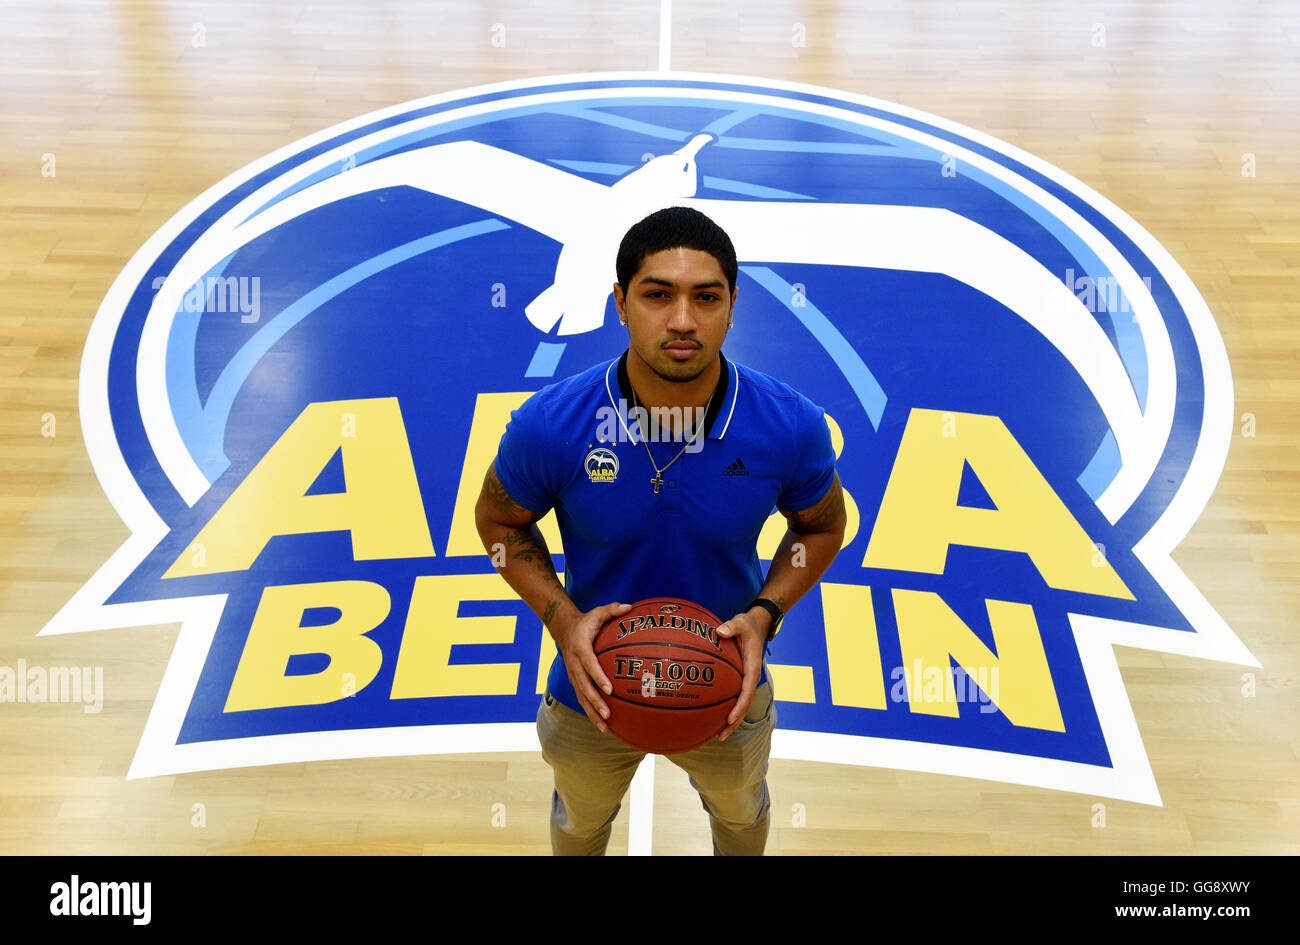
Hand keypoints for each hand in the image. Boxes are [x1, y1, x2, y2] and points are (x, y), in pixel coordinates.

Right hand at [551, 601, 631, 732]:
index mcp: (581, 649)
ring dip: (592, 712)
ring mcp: (573, 675)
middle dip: (596, 701)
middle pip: (584, 686)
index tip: (610, 689)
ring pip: (581, 697)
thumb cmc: (587, 621)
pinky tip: (602, 725)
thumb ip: (613, 609)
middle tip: (608, 713)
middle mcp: (575, 664)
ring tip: (605, 727)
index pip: (590, 665)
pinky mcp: (575, 681)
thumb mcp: (598, 612)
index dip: (598, 677)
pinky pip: (582, 699)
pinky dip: (590, 712)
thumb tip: (630, 607)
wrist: (564, 629)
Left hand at [714, 606, 770, 740]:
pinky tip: (714, 719)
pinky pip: (735, 698)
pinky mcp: (740, 680)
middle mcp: (750, 678)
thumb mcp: (740, 622)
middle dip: (734, 722)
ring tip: (717, 736)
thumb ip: (731, 626)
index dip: (739, 707)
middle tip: (720, 736)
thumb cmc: (746, 625)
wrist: (756, 626)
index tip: (729, 718)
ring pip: (740, 706)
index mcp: (752, 668)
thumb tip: (720, 631)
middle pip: (744, 706)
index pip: (746, 691)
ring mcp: (746, 681)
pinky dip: (727, 710)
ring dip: (731, 722)